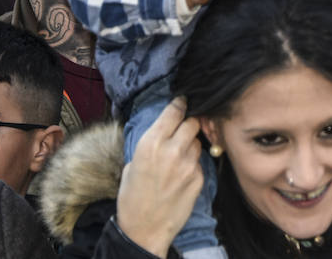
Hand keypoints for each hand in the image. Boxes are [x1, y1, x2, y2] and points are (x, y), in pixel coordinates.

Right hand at [115, 98, 204, 255]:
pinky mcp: (198, 179)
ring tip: (179, 157)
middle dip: (189, 123)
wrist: (144, 230)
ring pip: (198, 142)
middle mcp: (172, 151)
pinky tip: (182, 175)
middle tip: (184, 129)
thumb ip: (150, 145)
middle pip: (192, 122)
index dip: (180, 104)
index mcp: (150, 144)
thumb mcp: (132, 165)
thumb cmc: (132, 198)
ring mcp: (188, 165)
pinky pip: (200, 163)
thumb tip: (163, 132)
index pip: (174, 112)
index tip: (183, 101)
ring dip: (191, 145)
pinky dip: (193, 164)